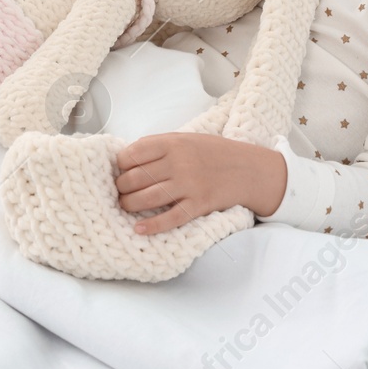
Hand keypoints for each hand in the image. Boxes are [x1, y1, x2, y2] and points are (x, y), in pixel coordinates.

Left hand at [115, 134, 286, 234]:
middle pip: (135, 178)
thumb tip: (127, 158)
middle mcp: (179, 163)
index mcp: (173, 143)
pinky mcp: (198, 205)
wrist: (248, 168)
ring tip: (125, 206)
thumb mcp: (187, 139)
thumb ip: (159, 145)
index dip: (120, 164)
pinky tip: (139, 229)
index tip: (119, 170)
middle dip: (121, 187)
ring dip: (129, 205)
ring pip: (147, 198)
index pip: (133, 154)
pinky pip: (170, 218)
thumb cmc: (214, 153)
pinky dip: (152, 226)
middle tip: (120, 191)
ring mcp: (189, 185)